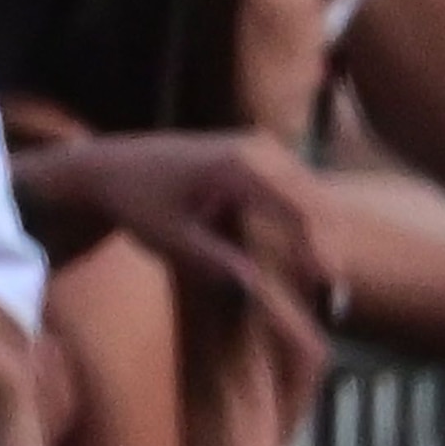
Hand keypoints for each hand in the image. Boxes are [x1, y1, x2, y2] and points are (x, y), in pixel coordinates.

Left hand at [52, 132, 338, 399]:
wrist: (110, 166)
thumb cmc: (135, 204)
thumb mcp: (168, 238)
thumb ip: (212, 260)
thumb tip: (255, 287)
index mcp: (236, 166)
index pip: (296, 210)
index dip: (318, 249)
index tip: (329, 283)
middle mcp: (256, 148)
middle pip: (314, 201)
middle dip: (328, 246)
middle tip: (334, 299)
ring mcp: (262, 146)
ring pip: (312, 195)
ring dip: (323, 235)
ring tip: (324, 285)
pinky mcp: (262, 154)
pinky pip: (298, 190)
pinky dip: (307, 222)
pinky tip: (306, 258)